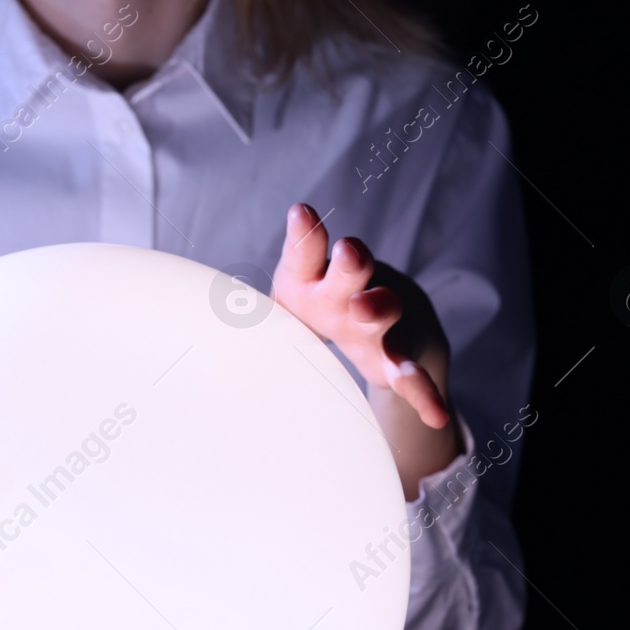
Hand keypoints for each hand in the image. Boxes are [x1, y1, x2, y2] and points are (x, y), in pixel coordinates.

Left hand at [271, 203, 452, 429]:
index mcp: (313, 278)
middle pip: (352, 275)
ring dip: (377, 310)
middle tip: (349, 254)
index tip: (301, 214)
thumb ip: (253, 304)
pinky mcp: (399, 357)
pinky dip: (424, 394)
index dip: (305, 235)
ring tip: (364, 310)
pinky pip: (414, 377)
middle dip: (350, 266)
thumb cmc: (316, 304)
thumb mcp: (287, 295)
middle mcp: (350, 292)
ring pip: (383, 313)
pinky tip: (435, 416)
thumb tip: (195, 320)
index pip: (306, 253)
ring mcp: (380, 323)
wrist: (377, 318)